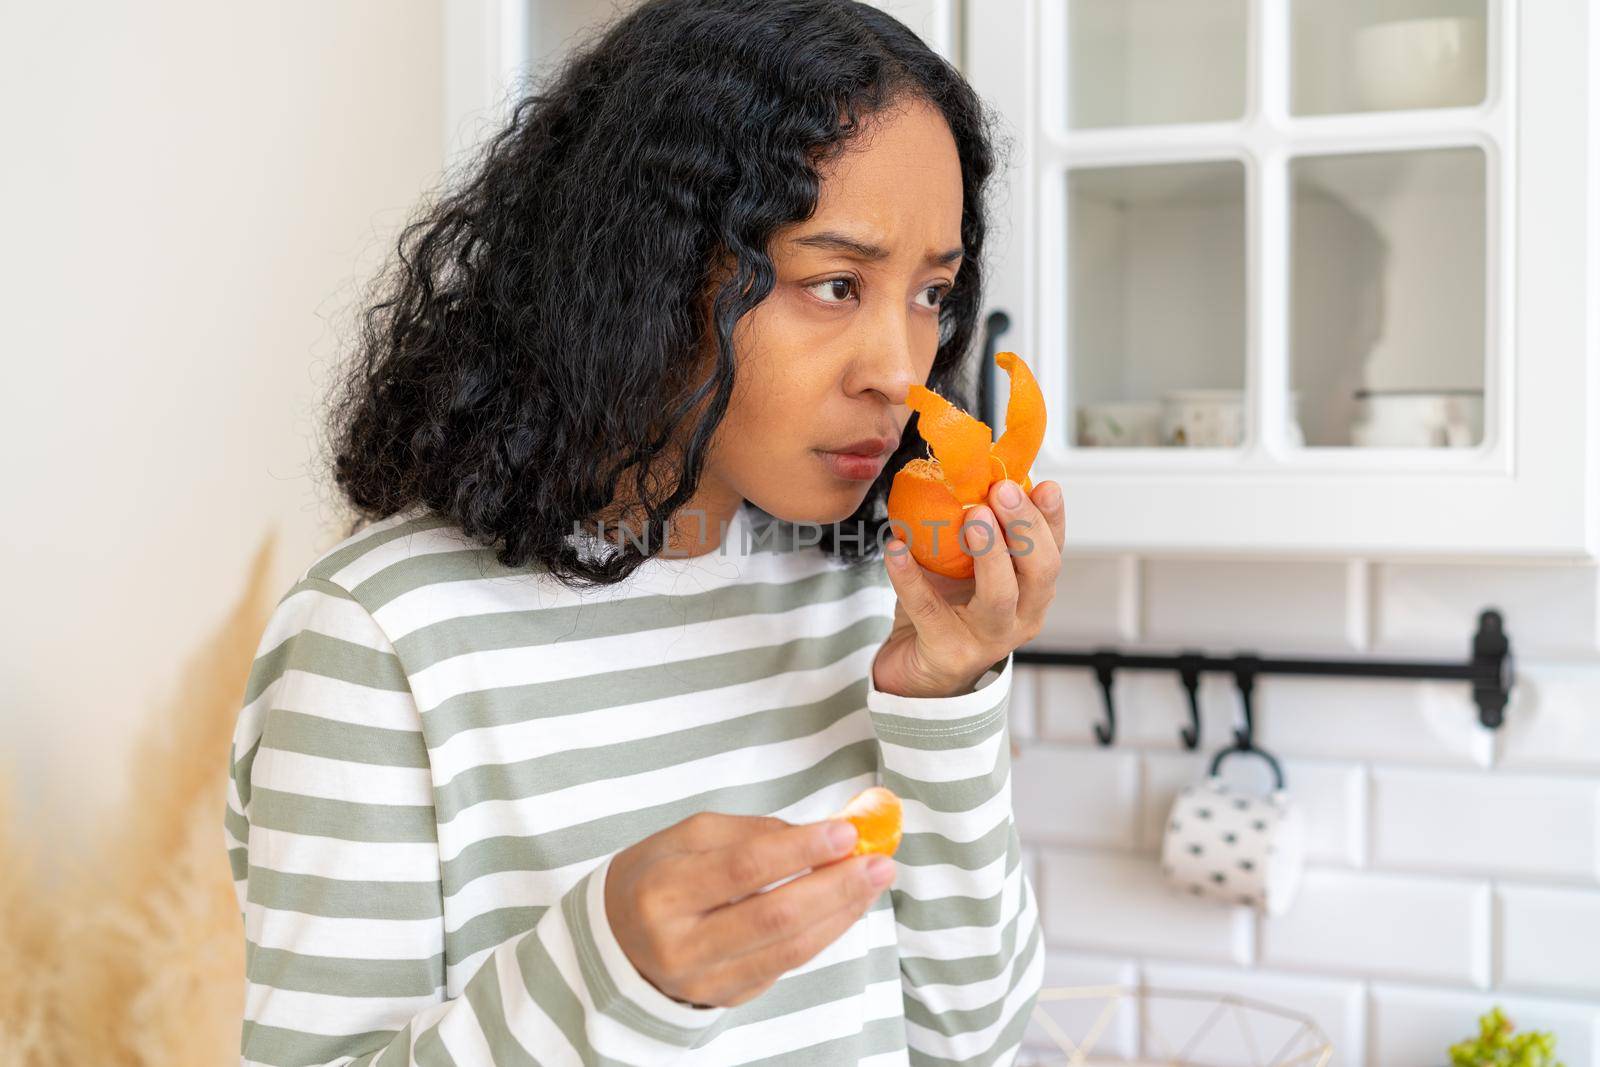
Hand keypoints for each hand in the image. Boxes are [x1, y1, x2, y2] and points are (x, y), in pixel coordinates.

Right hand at [603, 811, 895, 1007]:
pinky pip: (787, 965)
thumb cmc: (657, 876)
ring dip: (841, 914)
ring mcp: (704, 980)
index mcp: (662, 891)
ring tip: (874, 881)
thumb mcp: (686, 838)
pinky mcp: (727, 998)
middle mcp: (680, 944)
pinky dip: (824, 933)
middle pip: (774, 917)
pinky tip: (846, 907)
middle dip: (835, 887)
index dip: (800, 850)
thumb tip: (819, 834)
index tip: (846, 831)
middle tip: (878, 862)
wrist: (617, 940)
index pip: (742, 869)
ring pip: (789, 949)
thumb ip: (751, 833)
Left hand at [875, 478, 1064, 697]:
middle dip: (1025, 527)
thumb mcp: (968, 566)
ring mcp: (987, 639)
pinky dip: (910, 577)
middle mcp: (1021, 617)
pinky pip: (928, 610)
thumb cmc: (947, 608)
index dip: (1051, 517)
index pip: (1053, 550)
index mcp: (1032, 591)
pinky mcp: (947, 652)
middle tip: (1001, 491)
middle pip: (1040, 572)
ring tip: (973, 517)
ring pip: (1000, 596)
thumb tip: (969, 471)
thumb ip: (977, 527)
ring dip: (990, 552)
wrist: (916, 669)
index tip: (1044, 484)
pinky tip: (895, 549)